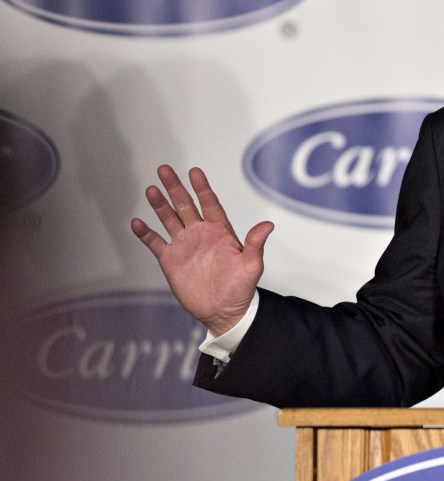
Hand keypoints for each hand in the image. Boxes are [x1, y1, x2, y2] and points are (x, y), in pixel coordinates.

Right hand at [130, 165, 272, 335]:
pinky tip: (137, 223)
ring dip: (160, 205)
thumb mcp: (251, 266)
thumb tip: (268, 225)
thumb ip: (255, 244)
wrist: (224, 311)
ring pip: (169, 219)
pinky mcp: (171, 259)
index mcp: (220, 231)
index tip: (195, 172)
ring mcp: (184, 245)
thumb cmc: (241, 288)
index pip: (210, 204)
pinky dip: (146, 234)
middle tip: (164, 169)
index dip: (202, 188)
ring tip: (151, 190)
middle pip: (185, 205)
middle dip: (175, 188)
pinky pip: (155, 243)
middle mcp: (200, 233)